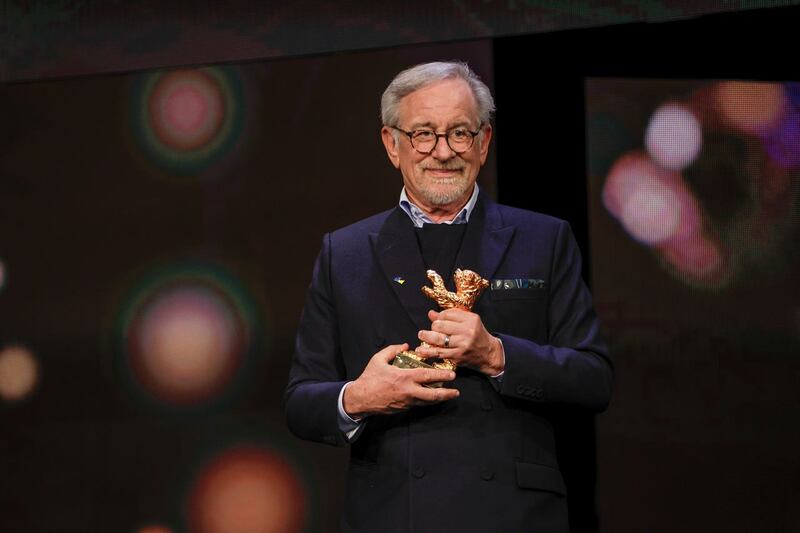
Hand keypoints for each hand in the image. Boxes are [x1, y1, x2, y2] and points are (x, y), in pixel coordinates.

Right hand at [342, 343, 458, 417]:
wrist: (361, 398)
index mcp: (403, 377)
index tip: (452, 374)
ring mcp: (407, 402)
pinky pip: (420, 404)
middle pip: (432, 395)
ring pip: (428, 402)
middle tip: (456, 390)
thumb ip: (393, 350)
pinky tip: (434, 398)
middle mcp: (408, 391)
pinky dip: (428, 401)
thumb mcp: (378, 359)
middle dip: (446, 393)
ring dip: (440, 399)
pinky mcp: (404, 408)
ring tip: (450, 395)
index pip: (426, 376)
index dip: (441, 375)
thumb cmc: (370, 378)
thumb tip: (405, 345)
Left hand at [415, 309, 503, 375]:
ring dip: (426, 336)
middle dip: (434, 326)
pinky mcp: (457, 356)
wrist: (488, 354)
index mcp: (471, 319)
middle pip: (441, 325)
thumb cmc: (477, 335)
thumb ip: (450, 317)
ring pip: (438, 339)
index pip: (447, 314)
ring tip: (421, 335)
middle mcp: (467, 331)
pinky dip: (427, 351)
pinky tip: (420, 350)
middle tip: (433, 329)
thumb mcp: (468, 322)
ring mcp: (462, 344)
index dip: (440, 316)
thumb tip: (431, 313)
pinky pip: (439, 353)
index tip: (439, 320)